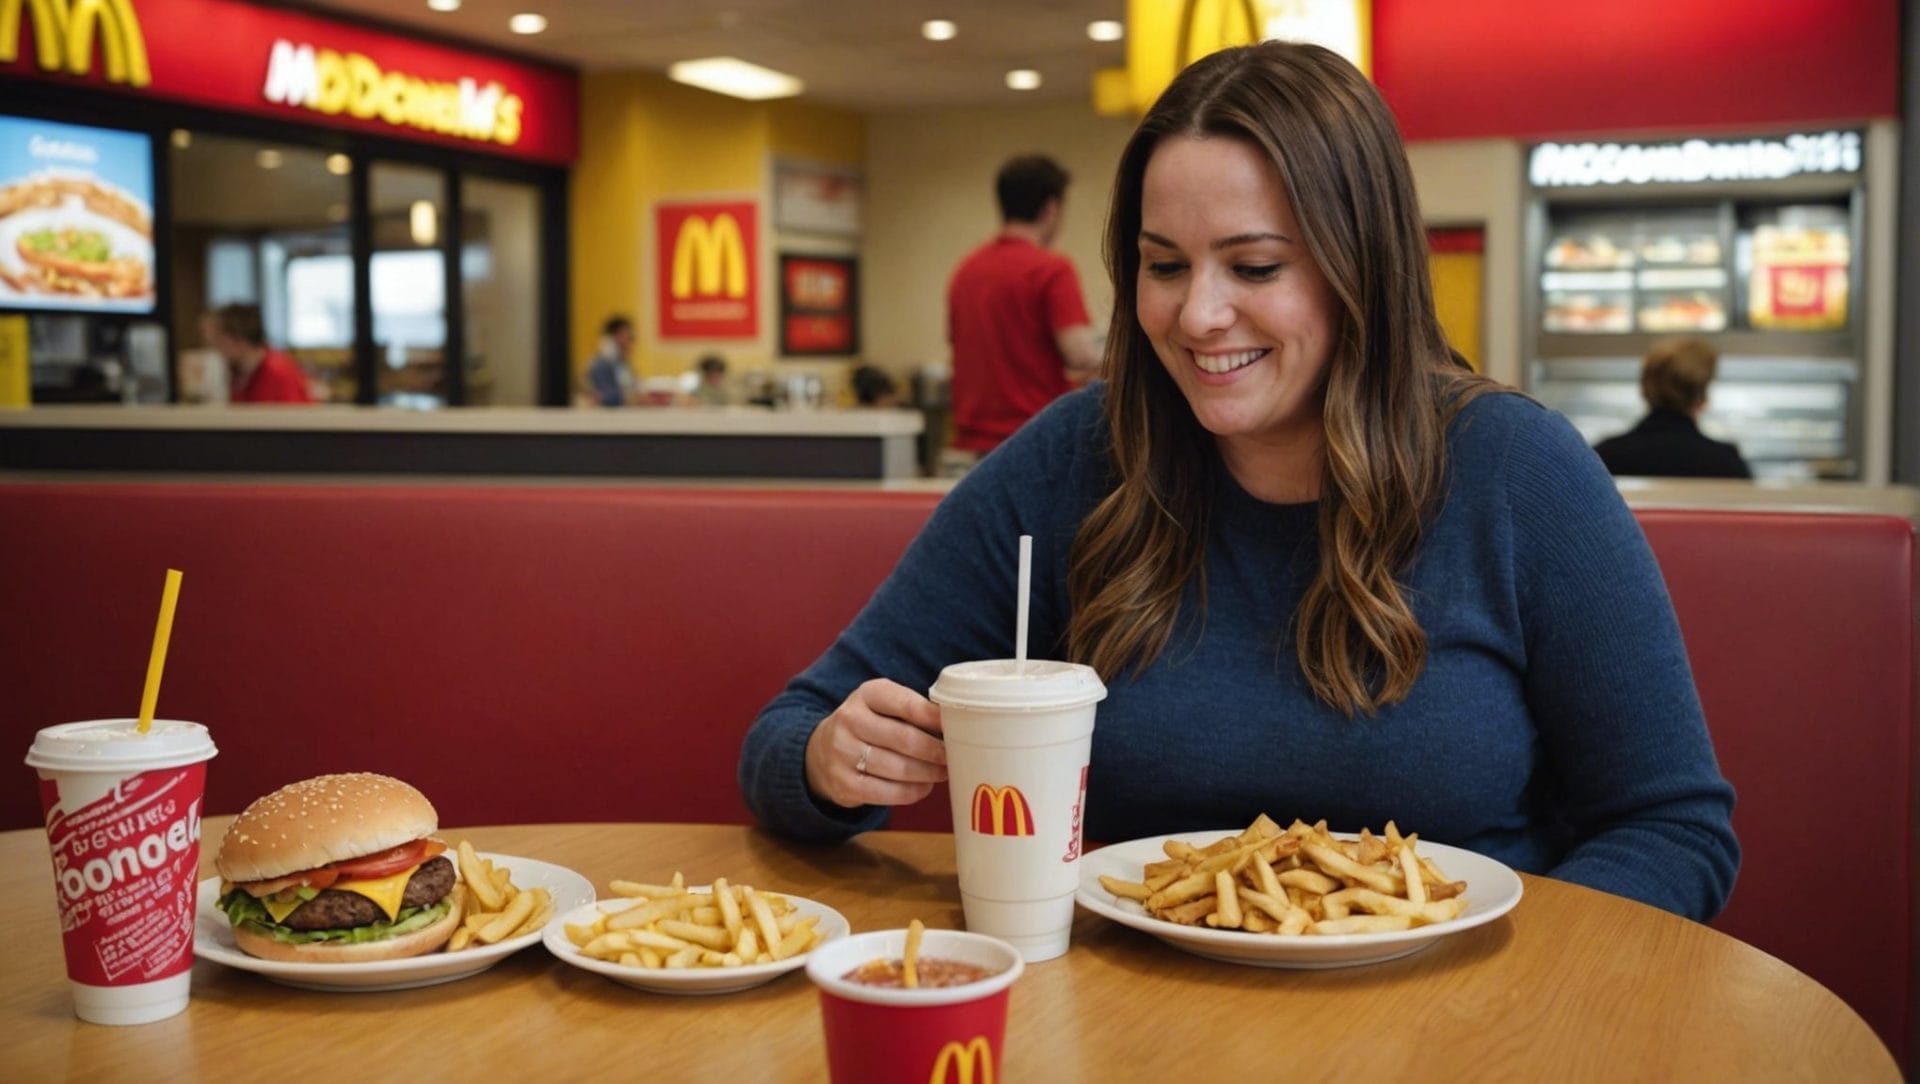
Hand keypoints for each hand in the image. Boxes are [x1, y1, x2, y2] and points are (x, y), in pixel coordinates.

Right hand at [806, 678, 947, 808]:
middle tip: (954, 757)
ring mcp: (843, 753)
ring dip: (928, 773)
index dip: (934, 717)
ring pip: (899, 768)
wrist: (821, 752)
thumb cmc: (869, 726)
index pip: (906, 703)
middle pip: (905, 739)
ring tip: (942, 773)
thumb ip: (913, 709)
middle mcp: (850, 720)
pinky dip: (912, 792)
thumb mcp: (884, 706)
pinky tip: (923, 787)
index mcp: (866, 694)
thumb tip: (955, 725)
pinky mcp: (844, 784)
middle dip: (936, 751)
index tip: (956, 727)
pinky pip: (887, 793)